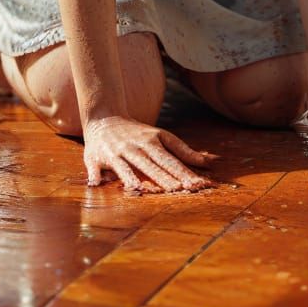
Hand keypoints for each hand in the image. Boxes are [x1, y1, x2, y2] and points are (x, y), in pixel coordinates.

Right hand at [83, 115, 216, 192]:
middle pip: (151, 164)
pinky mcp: (95, 157)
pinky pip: (96, 166)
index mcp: (152, 141)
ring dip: (133, 177)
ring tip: (142, 189)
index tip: (197, 184)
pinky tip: (97, 183)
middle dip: (165, 177)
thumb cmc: (137, 132)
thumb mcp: (161, 136)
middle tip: (179, 190)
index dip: (183, 172)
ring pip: (126, 166)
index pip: (170, 159)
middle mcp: (135, 147)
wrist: (104, 116)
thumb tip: (211, 161)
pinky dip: (96, 174)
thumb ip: (184, 151)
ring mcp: (116, 152)